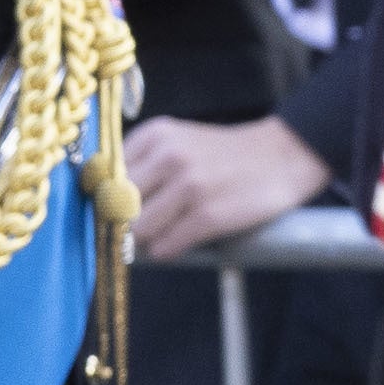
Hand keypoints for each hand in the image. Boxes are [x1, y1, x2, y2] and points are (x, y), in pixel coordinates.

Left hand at [120, 116, 329, 259]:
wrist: (284, 156)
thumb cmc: (221, 155)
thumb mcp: (176, 141)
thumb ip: (137, 164)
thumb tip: (99, 203)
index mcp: (155, 135)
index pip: (103, 177)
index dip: (106, 198)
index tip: (114, 208)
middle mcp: (169, 156)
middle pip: (117, 206)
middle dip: (125, 220)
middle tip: (141, 224)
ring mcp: (190, 186)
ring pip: (138, 230)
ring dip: (147, 239)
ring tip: (166, 230)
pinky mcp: (209, 215)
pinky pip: (165, 247)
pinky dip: (168, 249)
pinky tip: (181, 239)